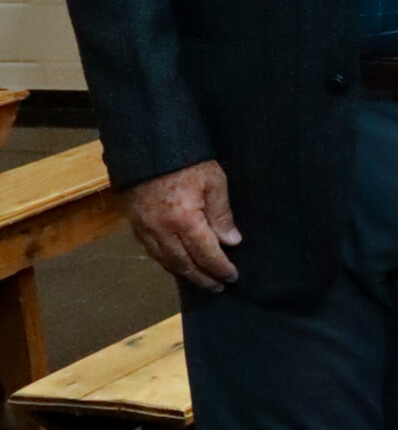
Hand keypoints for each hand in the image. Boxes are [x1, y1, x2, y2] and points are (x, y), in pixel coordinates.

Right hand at [123, 160, 241, 291]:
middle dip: (203, 278)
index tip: (232, 276)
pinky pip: (151, 250)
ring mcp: (144, 227)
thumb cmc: (185, 158)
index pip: (206, 254)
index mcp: (184, 219)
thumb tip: (231, 241)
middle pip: (184, 264)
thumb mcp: (213, 180)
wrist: (146, 142)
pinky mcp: (133, 222)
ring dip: (184, 273)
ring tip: (200, 279)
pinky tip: (177, 262)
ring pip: (165, 261)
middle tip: (218, 286)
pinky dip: (166, 261)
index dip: (220, 268)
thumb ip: (222, 213)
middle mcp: (161, 229)